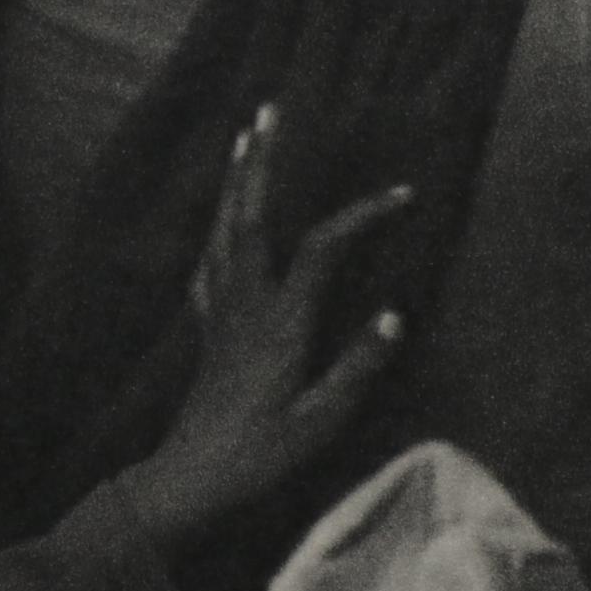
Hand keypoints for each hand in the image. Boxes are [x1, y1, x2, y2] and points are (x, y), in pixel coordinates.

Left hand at [117, 105, 406, 544]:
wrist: (188, 479)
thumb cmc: (259, 456)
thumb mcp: (320, 421)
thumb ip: (357, 368)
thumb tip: (395, 314)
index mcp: (277, 323)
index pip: (321, 250)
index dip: (359, 216)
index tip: (401, 194)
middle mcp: (243, 305)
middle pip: (250, 217)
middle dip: (261, 162)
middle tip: (268, 111)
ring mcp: (219, 313)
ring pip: (223, 231)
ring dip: (235, 181)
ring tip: (243, 139)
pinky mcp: (205, 330)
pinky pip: (208, 262)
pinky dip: (215, 228)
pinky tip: (218, 223)